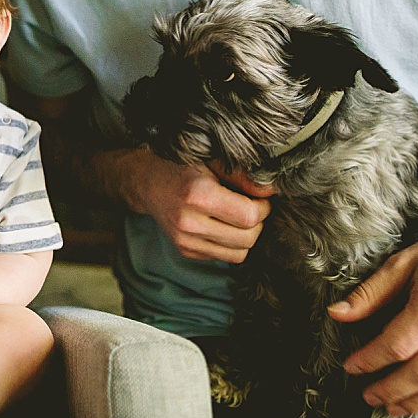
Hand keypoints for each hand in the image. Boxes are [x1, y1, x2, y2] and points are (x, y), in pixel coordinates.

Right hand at [115, 150, 273, 262]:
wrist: (146, 181)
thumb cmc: (181, 165)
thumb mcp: (211, 160)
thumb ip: (242, 176)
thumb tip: (271, 191)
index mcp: (197, 195)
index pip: (249, 216)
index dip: (263, 207)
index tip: (260, 197)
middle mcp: (189, 222)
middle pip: (247, 238)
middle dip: (258, 223)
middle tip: (252, 207)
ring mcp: (185, 240)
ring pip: (239, 254)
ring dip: (246, 237)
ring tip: (238, 217)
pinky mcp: (185, 250)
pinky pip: (223, 256)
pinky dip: (230, 244)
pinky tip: (222, 224)